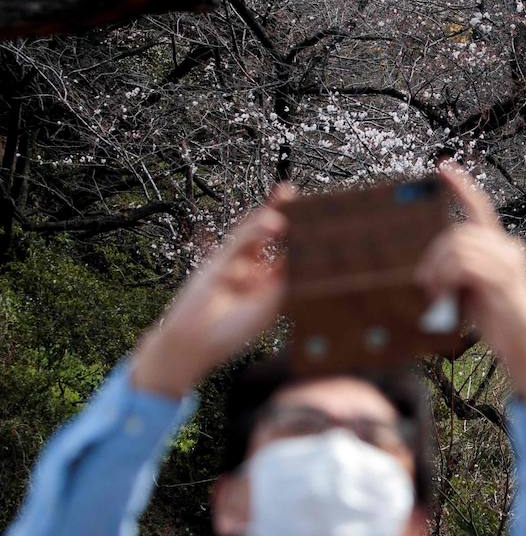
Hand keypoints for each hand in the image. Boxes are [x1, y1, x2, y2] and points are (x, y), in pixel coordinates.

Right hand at [130, 183, 295, 396]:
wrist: (196, 343)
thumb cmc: (234, 329)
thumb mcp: (271, 304)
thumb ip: (286, 278)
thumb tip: (307, 255)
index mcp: (270, 280)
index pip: (289, 251)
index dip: (302, 234)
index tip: (321, 217)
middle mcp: (254, 267)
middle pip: (271, 235)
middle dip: (283, 213)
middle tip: (297, 192)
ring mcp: (236, 262)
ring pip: (254, 232)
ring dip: (270, 214)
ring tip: (287, 199)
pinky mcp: (218, 261)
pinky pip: (238, 242)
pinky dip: (255, 232)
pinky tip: (271, 223)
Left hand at [416, 164, 525, 401]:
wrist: (524, 347)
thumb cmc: (498, 320)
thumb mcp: (474, 288)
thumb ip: (461, 269)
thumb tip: (430, 263)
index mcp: (502, 247)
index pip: (481, 208)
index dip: (462, 186)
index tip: (443, 167)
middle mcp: (508, 249)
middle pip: (458, 233)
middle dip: (434, 255)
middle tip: (426, 282)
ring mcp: (508, 262)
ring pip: (457, 247)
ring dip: (437, 270)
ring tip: (435, 293)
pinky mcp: (502, 279)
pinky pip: (463, 265)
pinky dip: (446, 278)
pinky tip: (444, 295)